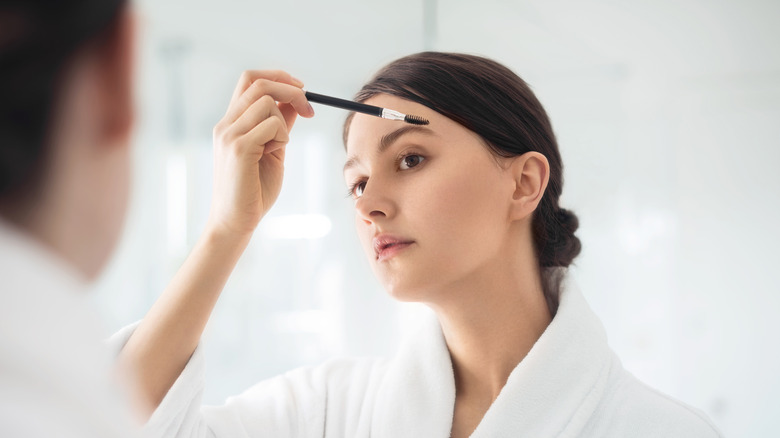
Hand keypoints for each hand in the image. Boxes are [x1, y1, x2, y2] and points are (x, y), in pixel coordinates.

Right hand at [207, 70, 313, 238]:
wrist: (236, 222)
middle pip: (258, 82)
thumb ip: (280, 125)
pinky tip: (273, 154)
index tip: (302, 90)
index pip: (250, 80)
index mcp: (231, 123)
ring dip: (283, 122)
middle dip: (291, 90)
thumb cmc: (254, 191)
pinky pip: (271, 125)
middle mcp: (226, 124)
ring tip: (278, 147)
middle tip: (309, 109)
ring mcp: (229, 134)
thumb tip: (296, 102)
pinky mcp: (238, 148)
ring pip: (267, 103)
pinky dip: (282, 136)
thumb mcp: (272, 151)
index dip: (278, 77)